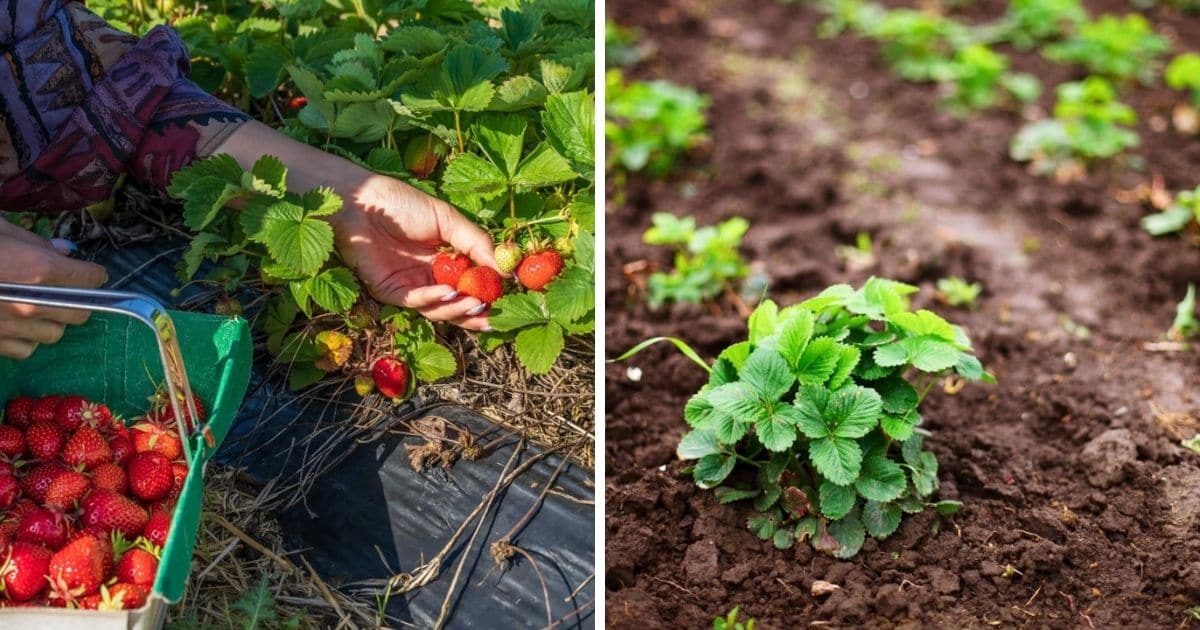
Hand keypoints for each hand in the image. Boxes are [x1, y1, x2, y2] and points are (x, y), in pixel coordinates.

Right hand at [0, 219, 106, 358]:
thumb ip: (34, 243)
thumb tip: (62, 251)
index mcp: (38, 269)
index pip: (90, 278)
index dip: (92, 273)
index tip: (90, 271)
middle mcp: (32, 304)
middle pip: (80, 313)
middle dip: (78, 299)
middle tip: (65, 288)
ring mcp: (12, 329)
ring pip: (54, 334)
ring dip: (50, 321)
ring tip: (34, 306)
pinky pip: (25, 350)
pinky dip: (25, 339)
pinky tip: (12, 323)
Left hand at [330, 174, 499, 330]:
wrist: (361, 200)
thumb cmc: (403, 204)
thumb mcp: (448, 219)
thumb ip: (476, 243)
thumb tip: (506, 271)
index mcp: (446, 260)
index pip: (471, 284)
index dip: (488, 294)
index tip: (507, 299)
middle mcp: (430, 277)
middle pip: (457, 304)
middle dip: (476, 313)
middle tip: (494, 315)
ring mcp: (410, 286)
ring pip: (438, 309)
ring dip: (458, 309)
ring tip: (476, 303)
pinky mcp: (390, 291)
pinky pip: (416, 301)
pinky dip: (434, 299)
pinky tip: (450, 293)